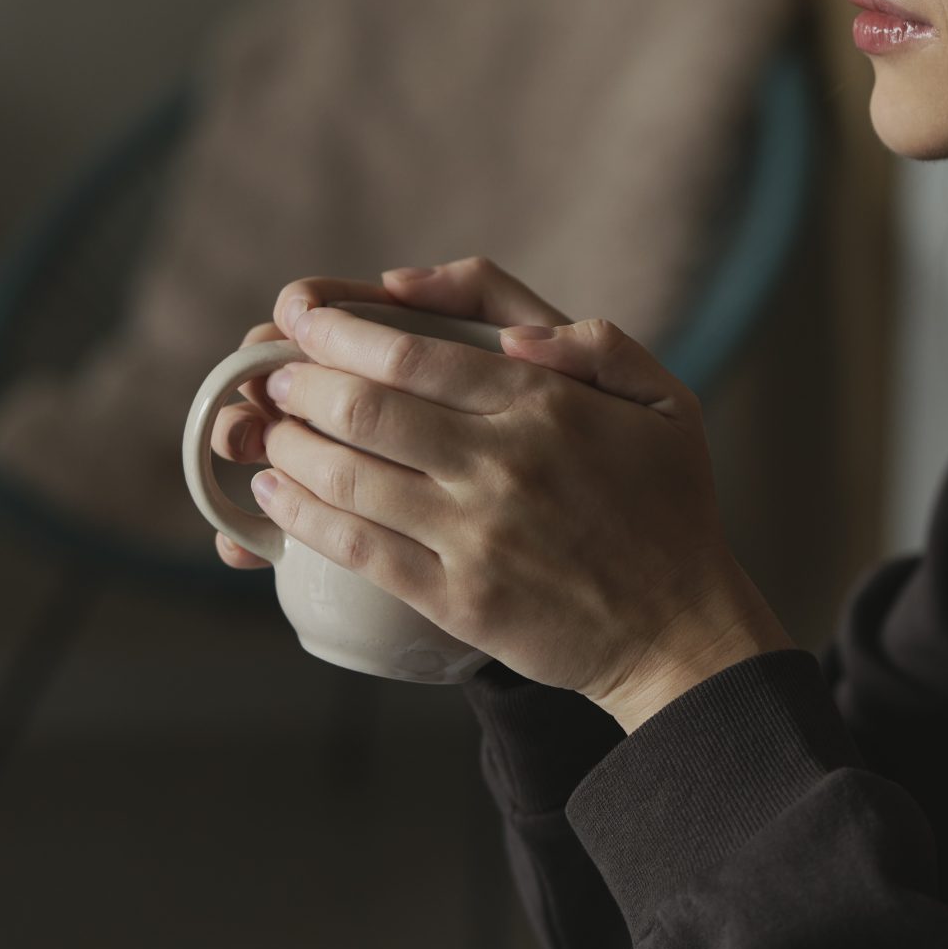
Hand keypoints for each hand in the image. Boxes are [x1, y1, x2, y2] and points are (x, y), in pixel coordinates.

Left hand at [213, 257, 794, 729]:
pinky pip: (357, 548)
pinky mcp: (457, 598)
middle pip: (362, 407)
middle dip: (297, 382)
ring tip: (267, 430)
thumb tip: (508, 333)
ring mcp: (475, 535)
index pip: (412, 352)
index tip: (300, 318)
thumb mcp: (661, 397)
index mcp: (546, 403)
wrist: (680, 630)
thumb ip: (589, 340)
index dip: (337, 330)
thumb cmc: (668, 505)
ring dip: (287, 444)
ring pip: (346, 476)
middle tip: (273, 375)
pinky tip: (274, 493)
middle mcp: (503, 463)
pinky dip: (301, 515)